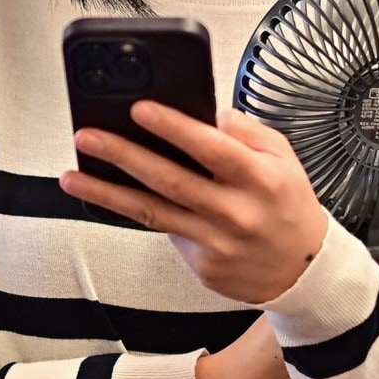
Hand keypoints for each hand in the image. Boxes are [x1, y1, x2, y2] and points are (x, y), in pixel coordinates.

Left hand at [62, 106, 329, 305]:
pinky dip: (135, 213)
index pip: (210, 147)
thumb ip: (246, 130)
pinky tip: (108, 197)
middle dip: (123, 155)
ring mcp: (215, 242)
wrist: (305, 270)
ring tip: (73, 176)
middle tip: (89, 137)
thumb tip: (208, 112)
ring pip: (152, 213)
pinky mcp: (202, 265)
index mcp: (259, 178)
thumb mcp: (283, 157)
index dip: (173, 127)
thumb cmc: (288, 205)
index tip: (140, 109)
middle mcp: (235, 211)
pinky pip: (164, 232)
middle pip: (169, 180)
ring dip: (106, 193)